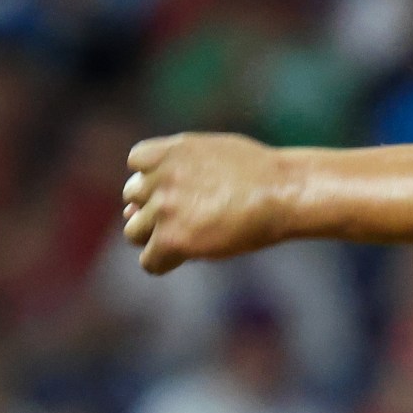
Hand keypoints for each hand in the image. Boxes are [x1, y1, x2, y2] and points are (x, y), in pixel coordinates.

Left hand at [121, 133, 299, 273]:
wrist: (281, 193)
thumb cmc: (259, 174)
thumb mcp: (214, 153)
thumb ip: (180, 166)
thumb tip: (134, 202)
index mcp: (170, 150)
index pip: (136, 161)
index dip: (155, 177)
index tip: (180, 187)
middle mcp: (161, 176)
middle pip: (132, 198)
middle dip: (153, 207)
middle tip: (189, 216)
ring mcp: (164, 207)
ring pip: (134, 231)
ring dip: (155, 236)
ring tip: (188, 237)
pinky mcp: (173, 238)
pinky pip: (149, 261)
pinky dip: (163, 263)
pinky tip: (187, 257)